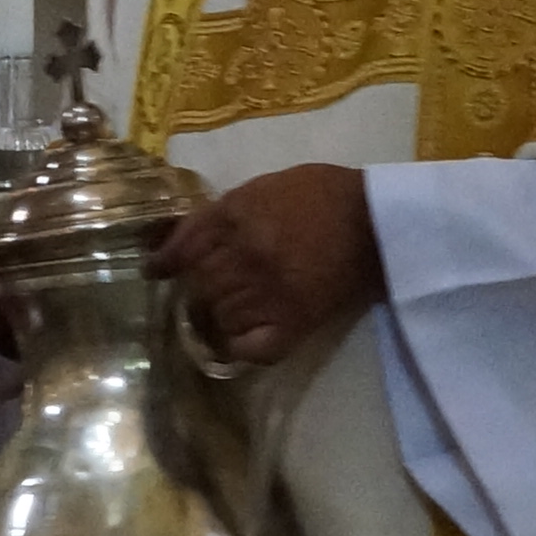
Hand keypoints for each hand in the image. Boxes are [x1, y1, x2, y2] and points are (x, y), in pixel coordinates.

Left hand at [154, 164, 382, 365]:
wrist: (378, 222)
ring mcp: (268, 293)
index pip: (184, 250)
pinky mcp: (293, 323)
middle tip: (212, 288)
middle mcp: (245, 256)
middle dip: (199, 286)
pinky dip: (241, 347)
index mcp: (235, 217)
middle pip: (199, 285)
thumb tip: (182, 237)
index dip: (166, 263)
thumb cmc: (322, 194)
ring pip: (218, 316)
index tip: (157, 272)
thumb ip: (221, 210)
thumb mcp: (263, 186)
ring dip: (220, 314)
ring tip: (235, 307)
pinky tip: (245, 339)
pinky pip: (248, 348)